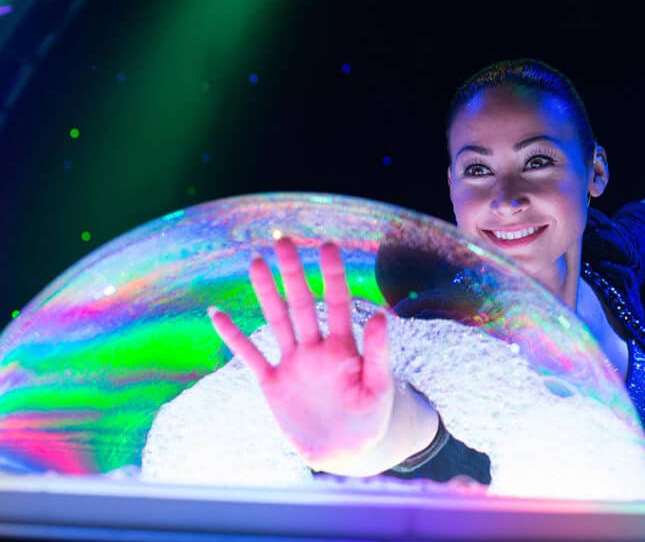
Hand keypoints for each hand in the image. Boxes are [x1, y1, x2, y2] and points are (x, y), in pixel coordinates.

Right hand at [208, 238, 397, 473]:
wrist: (345, 451)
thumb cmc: (369, 417)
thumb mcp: (379, 387)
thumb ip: (378, 353)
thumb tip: (379, 315)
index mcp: (343, 346)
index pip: (336, 301)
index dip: (331, 274)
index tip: (326, 245)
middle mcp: (316, 348)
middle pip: (301, 302)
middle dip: (292, 272)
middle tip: (283, 239)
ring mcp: (292, 363)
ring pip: (276, 320)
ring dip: (265, 292)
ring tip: (255, 262)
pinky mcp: (273, 384)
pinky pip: (250, 356)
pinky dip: (233, 337)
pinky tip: (218, 314)